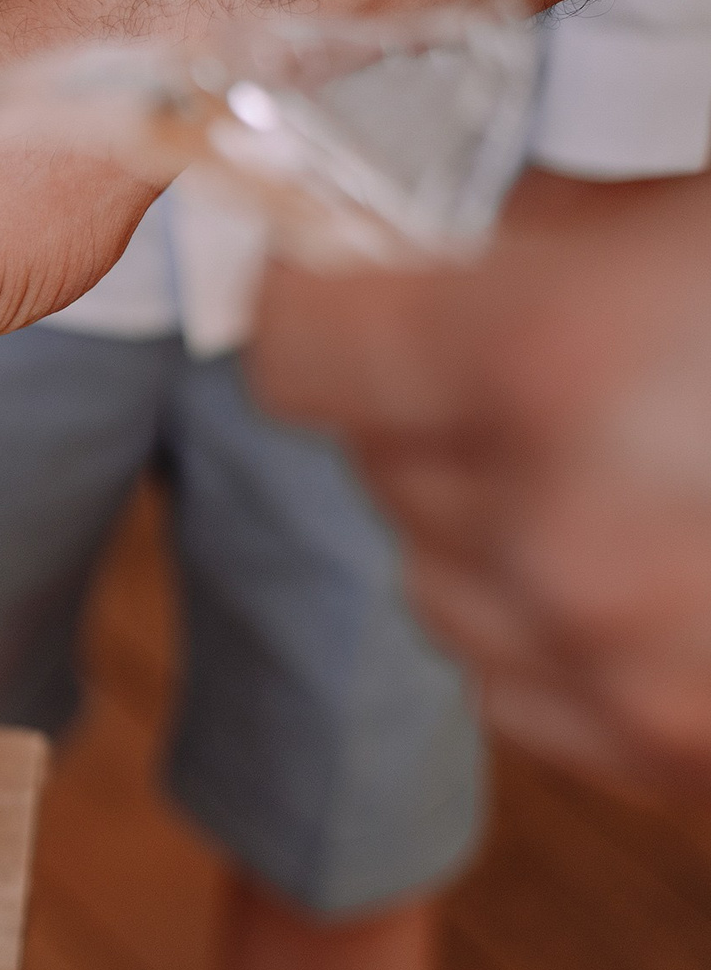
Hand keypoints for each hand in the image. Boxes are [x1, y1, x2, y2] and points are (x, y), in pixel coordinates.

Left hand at [253, 170, 710, 794]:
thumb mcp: (694, 219)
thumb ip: (549, 226)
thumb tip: (418, 222)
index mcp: (554, 364)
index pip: (298, 344)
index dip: (326, 298)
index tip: (349, 271)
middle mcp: (556, 540)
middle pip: (374, 460)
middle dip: (434, 399)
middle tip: (559, 346)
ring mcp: (613, 668)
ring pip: (434, 575)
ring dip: (491, 516)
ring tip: (633, 451)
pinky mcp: (661, 751)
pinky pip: (516, 674)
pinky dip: (556, 622)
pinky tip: (663, 549)